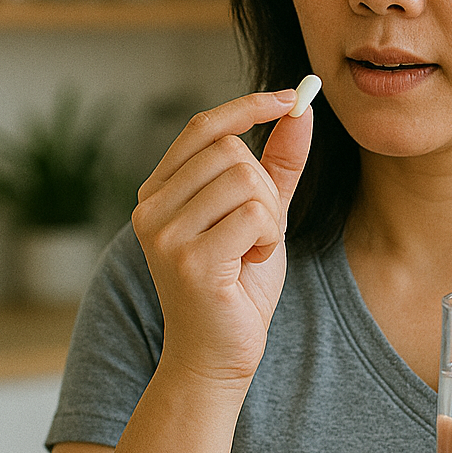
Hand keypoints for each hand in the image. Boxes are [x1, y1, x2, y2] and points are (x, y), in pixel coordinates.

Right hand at [132, 90, 312, 385]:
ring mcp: (164, 233)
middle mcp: (151, 207)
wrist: (217, 355)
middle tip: (258, 231)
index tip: (292, 97)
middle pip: (232, 152)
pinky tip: (250, 264)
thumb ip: (278, 165)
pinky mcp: (189, 259)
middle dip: (265, 188)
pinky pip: (254, 215)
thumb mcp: (261, 215)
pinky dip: (268, 239)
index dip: (249, 106)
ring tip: (250, 251)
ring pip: (246, 181)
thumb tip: (299, 111)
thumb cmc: (237, 284)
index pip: (204, 126)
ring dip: (268, 218)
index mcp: (160, 190)